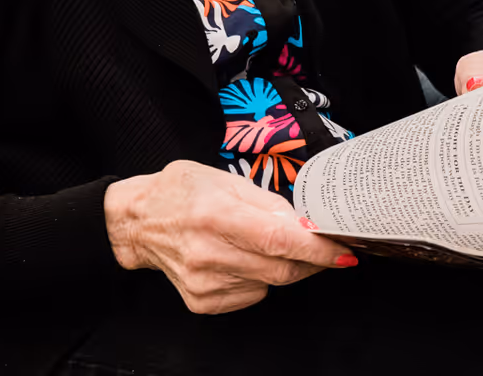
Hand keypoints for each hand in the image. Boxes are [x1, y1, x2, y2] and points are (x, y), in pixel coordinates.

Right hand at [103, 160, 352, 313]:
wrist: (139, 222)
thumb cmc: (182, 193)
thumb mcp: (226, 180)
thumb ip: (269, 203)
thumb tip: (307, 224)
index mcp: (216, 215)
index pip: (278, 240)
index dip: (317, 249)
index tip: (344, 252)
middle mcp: (208, 253)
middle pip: (281, 268)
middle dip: (311, 261)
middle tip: (324, 248)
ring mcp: (204, 282)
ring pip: (270, 283)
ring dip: (284, 266)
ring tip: (267, 243)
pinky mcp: (201, 301)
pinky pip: (251, 294)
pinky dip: (260, 278)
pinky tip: (243, 259)